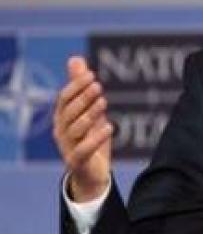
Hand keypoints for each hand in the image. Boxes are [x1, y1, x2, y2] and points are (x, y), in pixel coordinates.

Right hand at [52, 56, 112, 201]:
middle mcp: (61, 131)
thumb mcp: (89, 111)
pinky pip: (84, 149)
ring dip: (90, 114)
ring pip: (76, 129)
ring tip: (104, 102)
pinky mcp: (77, 162)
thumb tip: (76, 58)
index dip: (76, 86)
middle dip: (83, 98)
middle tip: (98, 86)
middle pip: (69, 112)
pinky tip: (110, 127)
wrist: (92, 174)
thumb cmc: (90, 139)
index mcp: (62, 118)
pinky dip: (96, 138)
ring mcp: (67, 147)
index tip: (92, 75)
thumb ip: (81, 88)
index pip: (64, 99)